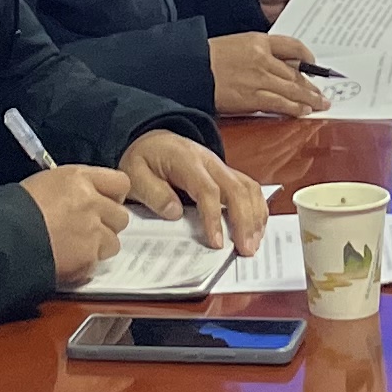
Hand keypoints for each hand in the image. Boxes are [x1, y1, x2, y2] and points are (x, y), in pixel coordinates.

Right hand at [22, 162, 133, 282]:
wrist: (2, 236)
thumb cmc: (14, 209)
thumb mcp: (45, 184)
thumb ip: (73, 189)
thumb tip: (86, 197)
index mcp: (80, 178)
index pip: (120, 183)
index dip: (114, 196)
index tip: (106, 202)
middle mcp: (91, 202)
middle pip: (120, 215)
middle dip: (107, 224)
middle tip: (89, 228)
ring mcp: (92, 231)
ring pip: (113, 242)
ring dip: (99, 246)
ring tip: (76, 247)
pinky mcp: (87, 257)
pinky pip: (96, 263)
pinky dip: (85, 264)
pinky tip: (67, 260)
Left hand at [120, 131, 269, 248]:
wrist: (153, 141)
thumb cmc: (144, 159)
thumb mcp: (134, 174)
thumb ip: (153, 193)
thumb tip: (175, 213)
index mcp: (186, 160)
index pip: (208, 190)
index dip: (214, 217)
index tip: (217, 242)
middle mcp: (210, 161)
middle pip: (237, 189)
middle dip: (245, 221)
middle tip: (246, 250)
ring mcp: (222, 167)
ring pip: (249, 188)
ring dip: (255, 217)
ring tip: (253, 244)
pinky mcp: (227, 174)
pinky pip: (250, 189)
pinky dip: (257, 209)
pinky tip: (256, 229)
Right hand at [209, 31, 327, 119]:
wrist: (190, 69)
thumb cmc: (208, 58)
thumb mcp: (237, 44)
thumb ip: (260, 53)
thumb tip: (281, 66)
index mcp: (259, 41)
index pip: (292, 45)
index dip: (307, 56)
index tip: (313, 64)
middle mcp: (263, 58)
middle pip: (296, 72)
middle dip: (311, 86)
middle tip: (322, 94)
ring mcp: (259, 78)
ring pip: (292, 89)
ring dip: (308, 99)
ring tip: (319, 105)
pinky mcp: (252, 97)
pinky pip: (280, 103)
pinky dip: (294, 108)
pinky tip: (303, 111)